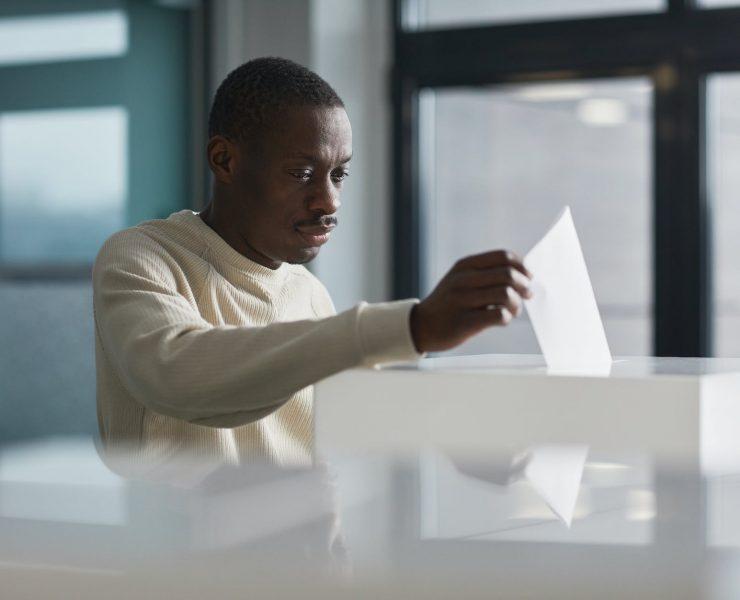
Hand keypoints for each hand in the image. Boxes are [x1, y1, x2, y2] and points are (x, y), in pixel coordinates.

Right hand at [409, 250, 532, 352]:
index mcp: (464, 266)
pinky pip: (499, 315)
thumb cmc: (448, 303)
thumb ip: (486, 274)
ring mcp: (462, 300)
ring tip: (513, 310)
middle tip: (526, 295)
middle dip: (524, 286)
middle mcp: (463, 280)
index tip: (528, 277)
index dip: (522, 266)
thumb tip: (523, 276)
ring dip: (516, 304)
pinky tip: (502, 320)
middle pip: (508, 275)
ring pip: (506, 294)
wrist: (421, 326)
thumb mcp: (460, 279)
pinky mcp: (464, 322)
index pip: (503, 256)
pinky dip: (507, 318)